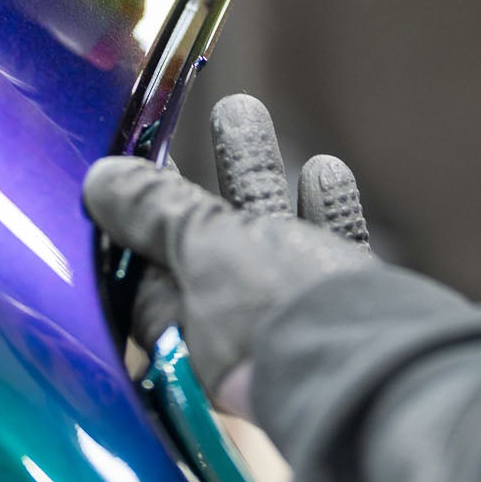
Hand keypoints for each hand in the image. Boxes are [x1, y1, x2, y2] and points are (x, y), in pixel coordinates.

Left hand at [84, 93, 373, 415]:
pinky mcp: (346, 311)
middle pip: (213, 235)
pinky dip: (322, 208)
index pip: (149, 260)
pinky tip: (326, 169)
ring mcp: (291, 318)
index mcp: (183, 330)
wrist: (382, 370)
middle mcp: (234, 330)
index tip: (145, 150)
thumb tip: (99, 180)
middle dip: (211, 172)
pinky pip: (326, 250)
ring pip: (268, 230)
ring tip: (247, 112)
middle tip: (212, 114)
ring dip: (257, 171)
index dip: (145, 204)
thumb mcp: (203, 249)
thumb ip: (154, 214)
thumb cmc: (276, 312)